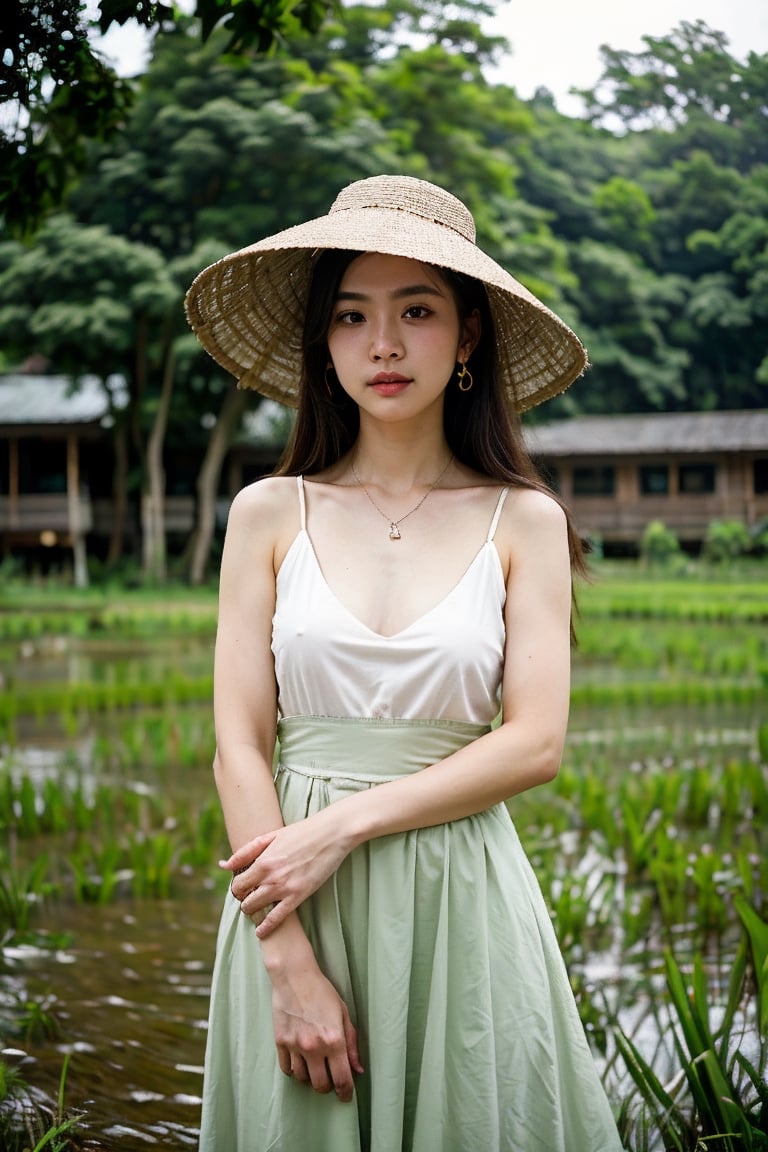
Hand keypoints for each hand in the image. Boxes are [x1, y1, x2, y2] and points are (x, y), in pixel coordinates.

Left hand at [222, 809, 351, 937]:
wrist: (330, 833)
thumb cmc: (302, 832)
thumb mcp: (271, 836)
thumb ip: (246, 851)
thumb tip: (224, 865)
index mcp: (263, 861)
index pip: (238, 884)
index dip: (237, 888)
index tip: (243, 889)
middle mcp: (270, 876)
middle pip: (244, 898)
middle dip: (244, 900)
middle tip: (249, 899)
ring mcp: (284, 887)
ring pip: (256, 908)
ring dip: (253, 911)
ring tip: (256, 909)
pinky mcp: (299, 895)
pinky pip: (277, 917)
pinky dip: (266, 927)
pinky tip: (261, 931)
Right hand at [271, 963, 363, 1100]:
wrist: (294, 976)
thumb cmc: (322, 992)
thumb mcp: (343, 1014)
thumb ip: (351, 1044)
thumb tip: (357, 1069)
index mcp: (334, 1040)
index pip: (342, 1079)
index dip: (346, 1093)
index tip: (346, 1097)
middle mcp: (314, 1047)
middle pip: (321, 1085)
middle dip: (328, 1086)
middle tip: (330, 1079)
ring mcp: (295, 1046)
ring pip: (303, 1079)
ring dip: (310, 1078)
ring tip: (314, 1067)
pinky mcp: (280, 1042)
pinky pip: (287, 1069)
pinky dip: (294, 1070)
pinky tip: (299, 1062)